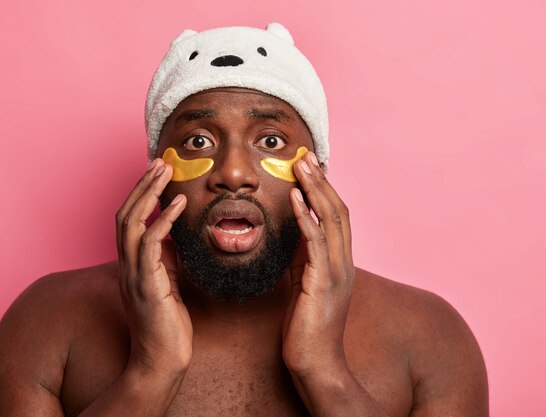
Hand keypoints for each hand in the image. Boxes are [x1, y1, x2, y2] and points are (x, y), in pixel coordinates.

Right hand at [115, 159, 191, 375]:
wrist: (162, 360)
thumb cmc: (167, 324)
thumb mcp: (167, 283)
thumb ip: (167, 259)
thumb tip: (176, 235)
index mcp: (131, 264)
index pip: (129, 220)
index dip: (140, 194)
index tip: (157, 173)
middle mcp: (126, 265)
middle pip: (125, 214)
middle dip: (142, 185)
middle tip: (160, 162)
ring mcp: (133, 274)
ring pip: (131, 223)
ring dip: (148, 194)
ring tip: (165, 172)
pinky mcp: (147, 285)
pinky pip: (150, 245)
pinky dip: (164, 221)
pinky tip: (180, 205)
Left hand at [282, 151, 354, 375]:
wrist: (316, 362)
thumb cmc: (307, 326)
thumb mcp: (304, 285)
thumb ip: (302, 259)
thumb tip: (291, 235)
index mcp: (340, 262)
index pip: (336, 217)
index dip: (324, 190)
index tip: (309, 168)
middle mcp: (344, 262)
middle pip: (337, 211)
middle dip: (321, 181)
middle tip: (305, 156)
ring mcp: (336, 272)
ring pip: (330, 220)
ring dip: (314, 190)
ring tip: (300, 167)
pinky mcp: (323, 283)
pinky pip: (315, 243)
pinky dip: (304, 217)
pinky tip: (294, 199)